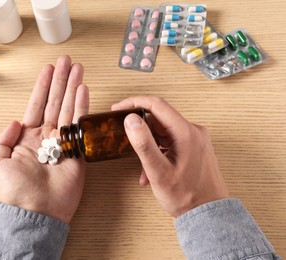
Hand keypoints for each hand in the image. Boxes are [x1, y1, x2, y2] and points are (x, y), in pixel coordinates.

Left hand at [0, 55, 88, 223]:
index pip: (36, 105)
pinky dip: (82, 106)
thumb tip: (15, 122)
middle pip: (55, 101)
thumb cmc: (14, 192)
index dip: (42, 86)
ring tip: (77, 69)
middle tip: (67, 61)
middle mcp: (47, 136)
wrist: (34, 211)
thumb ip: (2, 140)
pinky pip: (79, 124)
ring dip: (73, 87)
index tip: (48, 68)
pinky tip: (83, 90)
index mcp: (28, 138)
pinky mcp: (78, 151)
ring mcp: (63, 142)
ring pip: (68, 108)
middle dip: (61, 80)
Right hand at [112, 96, 228, 216]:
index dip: (134, 103)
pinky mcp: (194, 147)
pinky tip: (152, 171)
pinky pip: (170, 142)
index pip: (156, 105)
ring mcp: (195, 139)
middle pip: (159, 119)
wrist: (208, 214)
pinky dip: (158, 152)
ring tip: (142, 167)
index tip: (118, 108)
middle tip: (125, 138)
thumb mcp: (159, 172)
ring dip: (149, 145)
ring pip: (163, 132)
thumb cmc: (187, 197)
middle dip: (140, 129)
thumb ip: (144, 144)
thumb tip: (131, 120)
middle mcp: (193, 131)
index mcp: (186, 133)